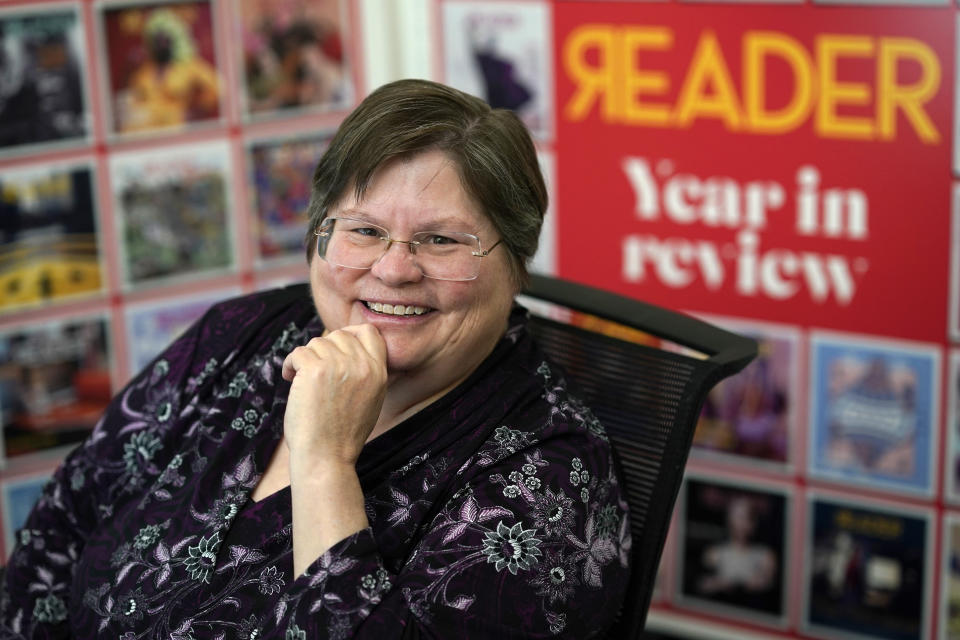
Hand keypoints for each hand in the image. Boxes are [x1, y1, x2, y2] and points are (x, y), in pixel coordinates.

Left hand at [281, 323, 386, 469]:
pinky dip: (290, 364)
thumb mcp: (370, 401)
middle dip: (323, 350)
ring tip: (300, 380)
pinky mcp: (315, 370)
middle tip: (313, 370)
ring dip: (305, 358)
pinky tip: (289, 379)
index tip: (335, 348)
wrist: (327, 458)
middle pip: (339, 336)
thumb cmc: (343, 435)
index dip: (349, 334)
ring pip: (317, 343)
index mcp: (379, 373)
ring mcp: (339, 365)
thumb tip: (346, 349)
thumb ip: (365, 374)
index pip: (369, 332)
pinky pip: (298, 352)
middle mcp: (362, 365)